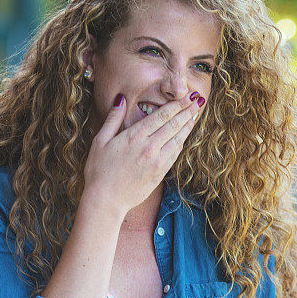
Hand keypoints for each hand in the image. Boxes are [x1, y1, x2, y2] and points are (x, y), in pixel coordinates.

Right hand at [83, 92, 202, 215]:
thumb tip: (121, 99)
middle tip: (198, 101)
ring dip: (188, 125)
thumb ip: (113, 119)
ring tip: (194, 115)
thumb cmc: (98, 170)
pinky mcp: (161, 172)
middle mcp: (149, 147)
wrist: (106, 200)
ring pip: (178, 139)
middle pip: (174, 125)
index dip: (177, 105)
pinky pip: (175, 153)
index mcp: (134, 136)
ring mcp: (157, 161)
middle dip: (187, 111)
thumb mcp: (99, 141)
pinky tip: (184, 136)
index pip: (161, 116)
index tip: (186, 97)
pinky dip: (181, 142)